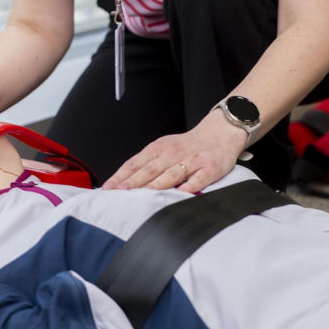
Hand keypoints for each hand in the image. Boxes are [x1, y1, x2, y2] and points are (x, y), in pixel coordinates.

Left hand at [102, 112, 246, 193]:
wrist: (220, 133)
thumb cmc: (188, 145)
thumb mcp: (165, 148)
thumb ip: (148, 163)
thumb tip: (125, 181)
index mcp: (159, 148)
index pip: (135, 163)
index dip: (121, 176)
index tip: (108, 188)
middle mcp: (173, 153)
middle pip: (150, 170)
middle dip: (133, 182)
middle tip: (119, 193)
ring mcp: (192, 161)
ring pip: (171, 174)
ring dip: (156, 185)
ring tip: (142, 195)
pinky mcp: (209, 169)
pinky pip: (197, 180)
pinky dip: (188, 188)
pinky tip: (178, 195)